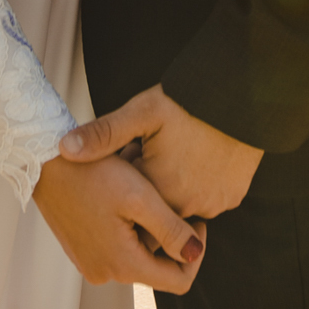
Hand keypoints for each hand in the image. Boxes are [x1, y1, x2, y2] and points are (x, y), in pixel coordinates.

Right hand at [32, 151, 205, 292]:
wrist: (44, 160)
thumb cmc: (93, 172)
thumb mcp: (140, 196)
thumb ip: (171, 230)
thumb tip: (195, 254)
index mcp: (124, 264)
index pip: (179, 280)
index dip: (194, 251)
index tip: (194, 219)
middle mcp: (106, 274)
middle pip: (157, 268)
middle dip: (168, 237)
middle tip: (166, 198)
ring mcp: (90, 264)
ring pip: (136, 256)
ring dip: (146, 230)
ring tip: (142, 192)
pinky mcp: (81, 252)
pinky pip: (116, 249)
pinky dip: (127, 229)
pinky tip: (121, 198)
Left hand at [60, 84, 262, 220]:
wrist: (244, 95)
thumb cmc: (190, 101)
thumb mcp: (142, 111)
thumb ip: (103, 134)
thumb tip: (65, 149)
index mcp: (158, 189)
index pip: (129, 209)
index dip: (125, 185)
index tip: (130, 157)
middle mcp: (186, 206)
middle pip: (155, 212)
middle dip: (147, 191)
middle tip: (152, 154)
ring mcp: (213, 205)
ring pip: (182, 208)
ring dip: (173, 189)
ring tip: (174, 153)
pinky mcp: (232, 198)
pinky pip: (207, 201)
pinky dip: (198, 186)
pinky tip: (196, 158)